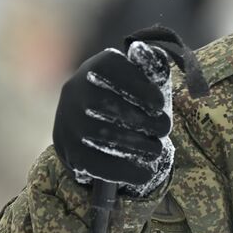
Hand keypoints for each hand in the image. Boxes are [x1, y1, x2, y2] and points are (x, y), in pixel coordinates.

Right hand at [52, 41, 173, 195]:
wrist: (83, 125)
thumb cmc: (121, 98)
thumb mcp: (133, 78)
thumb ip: (148, 67)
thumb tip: (154, 59)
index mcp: (94, 68)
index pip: (111, 68)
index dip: (138, 85)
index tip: (160, 104)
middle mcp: (75, 91)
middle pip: (106, 104)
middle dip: (142, 119)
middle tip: (164, 128)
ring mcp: (68, 121)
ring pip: (101, 134)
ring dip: (135, 145)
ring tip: (156, 150)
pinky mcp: (69, 150)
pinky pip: (95, 162)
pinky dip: (124, 170)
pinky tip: (144, 172)